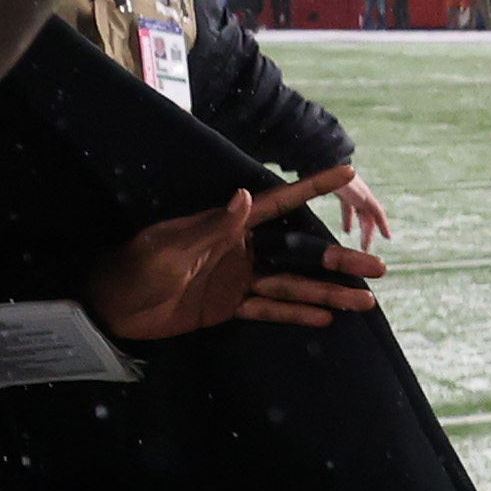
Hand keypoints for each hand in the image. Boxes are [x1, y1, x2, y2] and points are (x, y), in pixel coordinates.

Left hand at [80, 165, 386, 339]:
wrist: (111, 306)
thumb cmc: (133, 267)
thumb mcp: (169, 247)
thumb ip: (211, 228)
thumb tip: (247, 197)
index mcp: (227, 226)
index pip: (278, 203)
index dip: (313, 187)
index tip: (347, 171)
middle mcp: (241, 250)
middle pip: (299, 252)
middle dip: (337, 259)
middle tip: (379, 266)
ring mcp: (238, 279)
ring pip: (293, 284)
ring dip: (328, 292)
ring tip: (367, 299)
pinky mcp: (229, 306)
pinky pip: (271, 309)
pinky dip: (299, 314)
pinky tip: (327, 318)